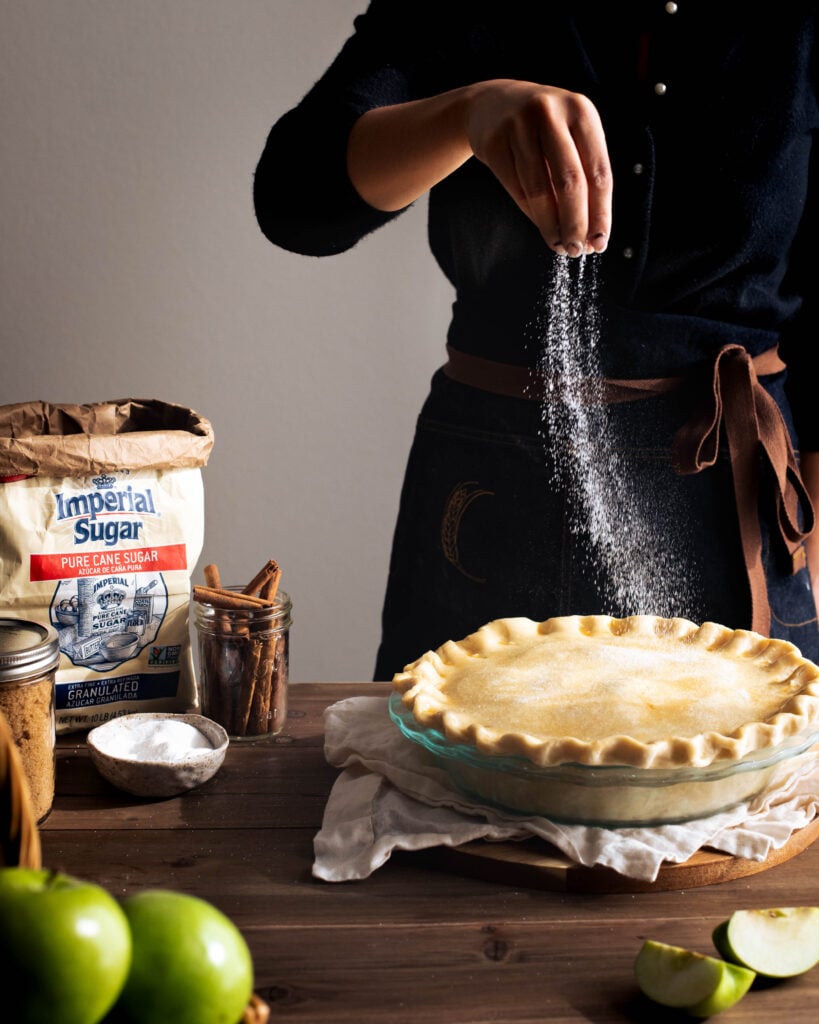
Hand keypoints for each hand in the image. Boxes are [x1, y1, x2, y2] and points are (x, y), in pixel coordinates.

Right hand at [464, 80, 611, 254]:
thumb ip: (584, 175)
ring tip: (558, 244)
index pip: (599, 171)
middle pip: (570, 182)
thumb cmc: (543, 129)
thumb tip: (592, 234)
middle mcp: (551, 113)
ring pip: (540, 190)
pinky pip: (516, 189)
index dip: (600, 213)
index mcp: (581, 111)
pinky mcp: (494, 142)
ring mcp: (518, 126)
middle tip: (576, 250)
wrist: (492, 104)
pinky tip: (542, 227)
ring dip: (551, 225)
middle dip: (575, 223)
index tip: (599, 243)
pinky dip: (532, 214)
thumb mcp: (570, 137)